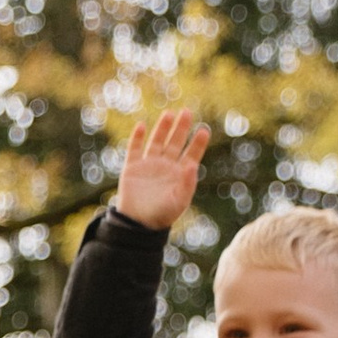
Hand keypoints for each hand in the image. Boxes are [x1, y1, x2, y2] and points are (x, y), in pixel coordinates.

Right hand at [116, 105, 209, 232]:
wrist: (138, 225)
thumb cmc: (162, 216)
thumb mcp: (179, 202)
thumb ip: (187, 184)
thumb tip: (194, 165)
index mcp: (179, 174)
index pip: (191, 154)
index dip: (197, 143)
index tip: (204, 130)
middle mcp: (165, 166)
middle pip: (175, 142)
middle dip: (181, 128)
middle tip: (187, 112)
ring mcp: (149, 165)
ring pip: (157, 141)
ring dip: (162, 128)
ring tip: (169, 114)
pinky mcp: (132, 167)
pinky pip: (135, 149)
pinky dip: (138, 137)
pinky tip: (142, 126)